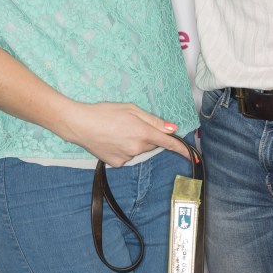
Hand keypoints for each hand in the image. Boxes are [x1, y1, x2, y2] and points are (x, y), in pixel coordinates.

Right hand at [67, 102, 191, 166]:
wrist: (80, 124)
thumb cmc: (104, 112)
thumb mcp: (131, 109)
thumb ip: (152, 120)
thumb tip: (171, 129)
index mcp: (143, 132)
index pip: (168, 143)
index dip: (182, 149)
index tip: (192, 156)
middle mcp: (137, 147)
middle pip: (151, 144)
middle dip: (147, 136)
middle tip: (129, 125)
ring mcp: (127, 157)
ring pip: (138, 150)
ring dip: (133, 142)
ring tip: (116, 131)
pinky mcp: (117, 163)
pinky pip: (127, 156)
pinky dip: (123, 149)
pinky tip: (110, 140)